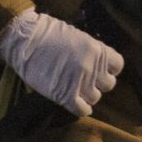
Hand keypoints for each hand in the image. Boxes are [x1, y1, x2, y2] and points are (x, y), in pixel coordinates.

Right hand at [0, 9, 122, 115]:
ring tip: (77, 91)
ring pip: (95, 97)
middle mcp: (92, 66)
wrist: (24, 38)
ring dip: (87, 95)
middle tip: (87, 81)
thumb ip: (88, 51)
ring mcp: (80, 82)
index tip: (101, 70)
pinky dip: (81, 109)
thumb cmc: (46, 32)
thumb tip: (94, 62)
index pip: (117, 66)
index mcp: (97, 49)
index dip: (108, 69)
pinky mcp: (65, 94)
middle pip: (108, 84)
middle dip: (98, 83)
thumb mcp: (75, 36)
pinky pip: (82, 109)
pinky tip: (75, 104)